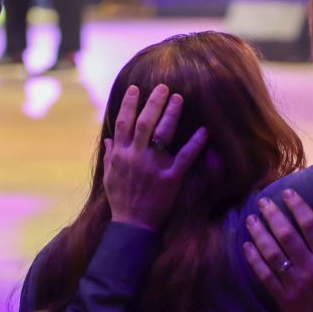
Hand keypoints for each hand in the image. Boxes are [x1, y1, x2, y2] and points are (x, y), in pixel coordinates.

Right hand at [103, 84, 207, 229]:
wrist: (132, 225)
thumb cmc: (121, 200)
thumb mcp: (109, 177)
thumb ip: (110, 155)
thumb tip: (108, 139)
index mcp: (121, 154)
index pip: (123, 122)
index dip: (129, 104)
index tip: (135, 89)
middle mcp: (136, 157)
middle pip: (144, 123)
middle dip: (153, 103)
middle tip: (163, 87)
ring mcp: (153, 167)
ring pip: (163, 135)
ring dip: (171, 114)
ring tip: (178, 98)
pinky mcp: (170, 179)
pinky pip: (184, 157)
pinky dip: (195, 144)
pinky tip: (204, 131)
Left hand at [245, 189, 312, 311]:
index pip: (312, 226)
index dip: (299, 207)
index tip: (288, 192)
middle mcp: (311, 269)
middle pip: (287, 235)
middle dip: (273, 216)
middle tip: (262, 201)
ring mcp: (295, 284)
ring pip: (272, 253)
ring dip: (260, 234)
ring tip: (251, 219)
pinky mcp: (284, 300)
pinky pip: (264, 277)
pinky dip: (253, 260)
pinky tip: (246, 246)